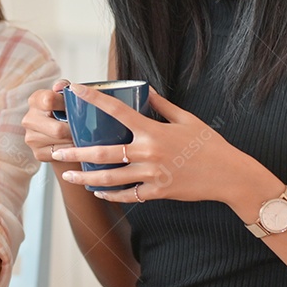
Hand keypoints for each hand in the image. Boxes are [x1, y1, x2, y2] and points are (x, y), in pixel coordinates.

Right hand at [22, 79, 73, 162]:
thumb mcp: (65, 96)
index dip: (65, 105)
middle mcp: (29, 119)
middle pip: (57, 129)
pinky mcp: (38, 154)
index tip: (74, 108)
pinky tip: (73, 146)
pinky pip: (60, 154)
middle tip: (83, 128)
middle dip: (73, 130)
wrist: (60, 135)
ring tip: (80, 136)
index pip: (49, 100)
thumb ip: (64, 87)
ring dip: (73, 140)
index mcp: (35, 100)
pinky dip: (70, 151)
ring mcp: (31, 138)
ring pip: (60, 142)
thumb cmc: (65, 112)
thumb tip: (59, 87)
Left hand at [51, 85, 258, 205]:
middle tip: (57, 150)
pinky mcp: (157, 193)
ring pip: (110, 179)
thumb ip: (162, 106)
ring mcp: (151, 175)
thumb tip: (144, 91)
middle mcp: (148, 153)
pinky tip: (97, 191)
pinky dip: (111, 194)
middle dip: (77, 152)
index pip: (117, 111)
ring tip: (67, 176)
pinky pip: (128, 195)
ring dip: (86, 178)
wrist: (229, 176)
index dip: (95, 99)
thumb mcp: (187, 119)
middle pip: (103, 153)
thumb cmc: (209, 144)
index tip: (76, 90)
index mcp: (153, 131)